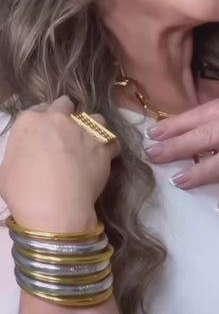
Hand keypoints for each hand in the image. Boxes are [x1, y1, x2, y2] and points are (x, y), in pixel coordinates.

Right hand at [0, 96, 120, 231]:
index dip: (45, 121)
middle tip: (68, 136)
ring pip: (94, 119)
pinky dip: (110, 149)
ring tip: (90, 144)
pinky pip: (113, 142)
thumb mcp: (6, 169)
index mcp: (29, 121)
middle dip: (67, 116)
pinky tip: (106, 159)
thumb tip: (25, 159)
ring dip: (93, 128)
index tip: (48, 133)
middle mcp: (57, 119)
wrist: (53, 208)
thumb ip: (18, 155)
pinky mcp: (102, 148)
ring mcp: (83, 131)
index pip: (40, 109)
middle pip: (65, 105)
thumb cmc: (22, 192)